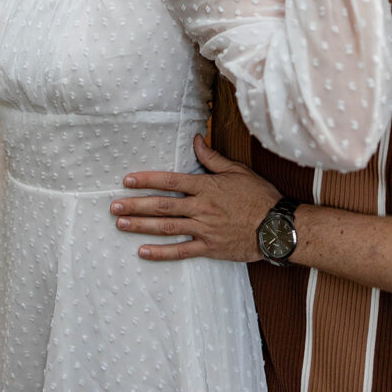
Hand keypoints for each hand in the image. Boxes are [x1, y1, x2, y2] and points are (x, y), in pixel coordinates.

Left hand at [110, 135, 280, 261]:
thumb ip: (212, 157)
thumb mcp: (237, 170)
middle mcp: (201, 207)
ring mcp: (204, 229)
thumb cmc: (258, 196)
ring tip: (121, 224)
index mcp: (206, 186)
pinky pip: (181, 251)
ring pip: (166, 227)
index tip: (127, 181)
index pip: (170, 181)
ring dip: (141, 225)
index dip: (147, 180)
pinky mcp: (209, 248)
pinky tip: (143, 252)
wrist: (277, 227)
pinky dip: (161, 252)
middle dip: (135, 205)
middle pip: (162, 205)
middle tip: (113, 206)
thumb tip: (196, 139)